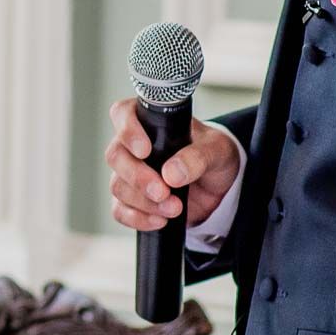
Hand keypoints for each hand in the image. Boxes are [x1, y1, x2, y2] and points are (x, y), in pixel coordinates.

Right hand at [106, 99, 239, 233]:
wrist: (219, 186)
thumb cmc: (213, 155)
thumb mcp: (216, 150)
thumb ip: (197, 157)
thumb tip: (171, 174)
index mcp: (150, 122)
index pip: (123, 114)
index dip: (127, 130)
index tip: (144, 150)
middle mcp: (133, 145)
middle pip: (116, 156)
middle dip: (138, 177)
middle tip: (163, 191)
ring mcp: (129, 173)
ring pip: (118, 186)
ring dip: (145, 202)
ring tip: (175, 208)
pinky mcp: (132, 200)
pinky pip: (120, 210)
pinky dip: (139, 219)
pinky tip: (160, 221)